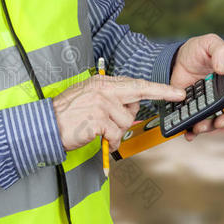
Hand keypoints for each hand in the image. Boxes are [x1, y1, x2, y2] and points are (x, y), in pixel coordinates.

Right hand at [53, 75, 184, 151]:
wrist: (45, 126)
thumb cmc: (66, 115)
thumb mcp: (87, 96)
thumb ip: (110, 97)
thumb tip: (131, 105)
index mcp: (102, 82)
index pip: (137, 84)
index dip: (160, 89)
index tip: (178, 93)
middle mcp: (103, 89)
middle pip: (137, 99)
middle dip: (142, 108)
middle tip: (129, 113)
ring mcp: (101, 104)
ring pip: (127, 122)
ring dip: (116, 132)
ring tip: (99, 130)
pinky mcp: (98, 119)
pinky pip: (117, 134)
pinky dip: (110, 141)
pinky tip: (98, 138)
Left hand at [171, 34, 223, 140]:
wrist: (174, 61)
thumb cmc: (197, 51)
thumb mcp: (209, 43)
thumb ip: (220, 51)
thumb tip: (223, 68)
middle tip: (220, 121)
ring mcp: (211, 105)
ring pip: (217, 122)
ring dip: (211, 127)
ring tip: (200, 126)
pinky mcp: (196, 111)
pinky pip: (197, 125)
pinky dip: (193, 132)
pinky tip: (189, 133)